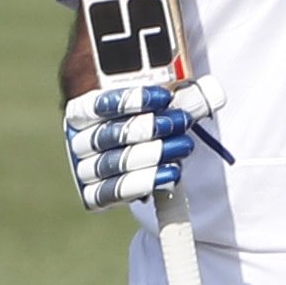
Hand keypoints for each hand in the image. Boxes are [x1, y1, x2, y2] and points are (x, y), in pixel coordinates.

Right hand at [63, 76, 228, 210]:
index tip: (164, 97)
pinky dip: (144, 182)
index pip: (96, 106)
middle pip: (107, 136)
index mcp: (80, 112)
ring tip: (184, 146)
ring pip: (113, 164)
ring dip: (152, 155)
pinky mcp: (94, 195)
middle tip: (180, 122)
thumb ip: (168, 90)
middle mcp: (77, 141)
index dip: (128, 102)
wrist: (139, 151)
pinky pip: (114, 192)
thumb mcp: (152, 98)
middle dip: (147, 129)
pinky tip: (171, 173)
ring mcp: (83, 170)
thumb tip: (208, 90)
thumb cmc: (146, 116)